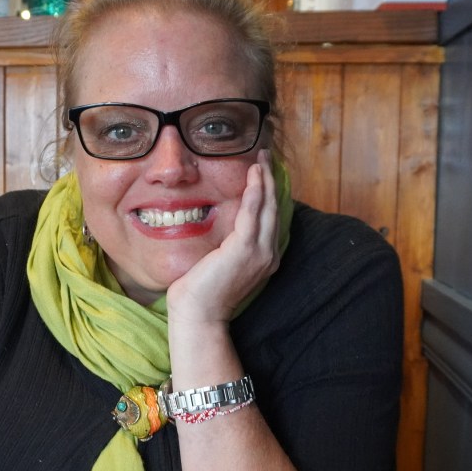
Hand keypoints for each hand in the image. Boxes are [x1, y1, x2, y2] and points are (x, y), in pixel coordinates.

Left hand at [167, 149, 279, 324]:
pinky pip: (252, 215)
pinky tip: (254, 177)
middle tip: (265, 155)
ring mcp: (259, 253)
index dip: (268, 192)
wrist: (198, 315)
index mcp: (264, 258)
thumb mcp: (221, 262)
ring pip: (266, 208)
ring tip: (260, 159)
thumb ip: (229, 244)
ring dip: (264, 180)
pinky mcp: (244, 250)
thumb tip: (223, 224)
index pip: (269, 218)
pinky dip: (255, 194)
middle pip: (273, 209)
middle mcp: (267, 255)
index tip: (263, 171)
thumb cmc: (202, 292)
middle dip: (270, 180)